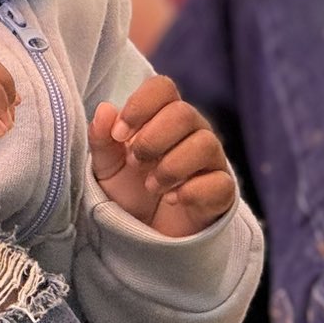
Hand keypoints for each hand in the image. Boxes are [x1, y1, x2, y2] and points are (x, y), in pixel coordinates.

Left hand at [90, 76, 236, 237]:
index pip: (162, 87)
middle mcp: (192, 131)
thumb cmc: (128, 191)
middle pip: (184, 113)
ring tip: (151, 186)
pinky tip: (172, 200)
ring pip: (205, 144)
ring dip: (170, 167)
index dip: (140, 106)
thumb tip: (105, 110)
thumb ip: (102, 139)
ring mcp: (211, 160)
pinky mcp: (222, 191)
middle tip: (135, 163)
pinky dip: (191, 191)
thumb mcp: (106, 167)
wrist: (144, 234)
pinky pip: (219, 182)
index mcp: (163, 117)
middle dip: (152, 140)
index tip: (119, 135)